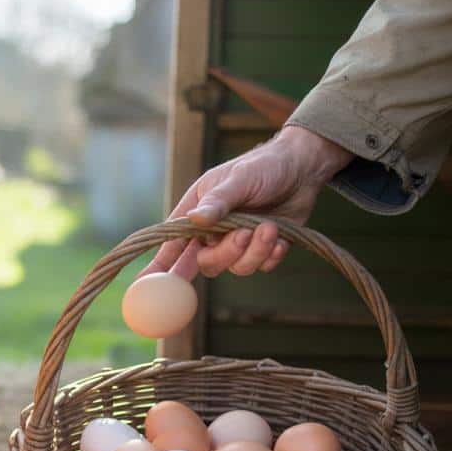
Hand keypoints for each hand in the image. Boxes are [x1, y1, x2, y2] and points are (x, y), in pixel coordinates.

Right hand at [141, 126, 352, 279]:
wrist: (304, 168)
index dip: (160, 266)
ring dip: (254, 251)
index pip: (172, 242)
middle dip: (225, 254)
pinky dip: (271, 254)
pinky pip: (261, 267)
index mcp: (197, 211)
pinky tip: (280, 236)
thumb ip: (218, 201)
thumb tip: (195, 220)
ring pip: (236, 268)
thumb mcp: (240, 178)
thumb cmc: (265, 165)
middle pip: (205, 262)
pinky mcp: (262, 249)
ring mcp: (237, 242)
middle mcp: (213, 231)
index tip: (147, 285)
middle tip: (243, 235)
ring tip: (269, 227)